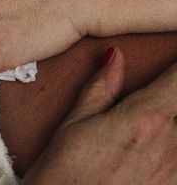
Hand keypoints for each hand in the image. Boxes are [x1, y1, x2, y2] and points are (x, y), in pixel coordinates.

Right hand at [24, 48, 176, 183]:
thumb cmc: (65, 175)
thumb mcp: (75, 123)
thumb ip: (101, 86)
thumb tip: (115, 58)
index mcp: (146, 116)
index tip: (173, 61)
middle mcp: (172, 143)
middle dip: (172, 99)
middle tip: (144, 113)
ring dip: (171, 128)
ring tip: (144, 135)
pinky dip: (171, 155)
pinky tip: (153, 156)